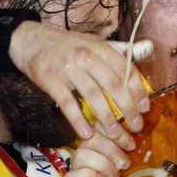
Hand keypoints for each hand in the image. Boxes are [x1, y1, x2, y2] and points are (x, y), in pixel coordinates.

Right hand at [9, 22, 149, 141]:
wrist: (31, 40)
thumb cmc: (66, 46)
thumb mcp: (91, 44)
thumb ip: (111, 58)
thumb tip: (137, 72)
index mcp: (100, 48)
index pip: (126, 70)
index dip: (138, 91)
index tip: (145, 108)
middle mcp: (87, 57)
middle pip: (114, 86)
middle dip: (128, 109)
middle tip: (136, 127)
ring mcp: (69, 69)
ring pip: (94, 97)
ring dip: (107, 119)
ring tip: (116, 136)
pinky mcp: (52, 81)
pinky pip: (68, 104)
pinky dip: (78, 121)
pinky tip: (86, 134)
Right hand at [64, 126, 133, 176]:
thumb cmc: (116, 173)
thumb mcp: (124, 158)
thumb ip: (128, 148)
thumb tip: (140, 142)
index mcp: (96, 137)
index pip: (101, 125)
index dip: (118, 134)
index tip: (132, 146)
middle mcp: (83, 147)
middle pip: (93, 139)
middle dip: (113, 151)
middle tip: (125, 164)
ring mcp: (74, 163)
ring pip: (83, 155)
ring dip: (103, 165)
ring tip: (115, 175)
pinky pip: (76, 174)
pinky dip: (91, 176)